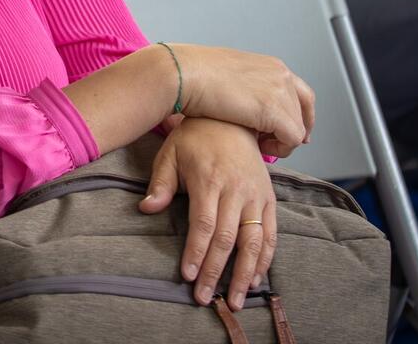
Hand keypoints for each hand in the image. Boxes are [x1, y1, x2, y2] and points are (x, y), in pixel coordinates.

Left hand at [141, 118, 277, 310]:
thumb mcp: (171, 153)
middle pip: (228, 238)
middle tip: (205, 298)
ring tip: (235, 300)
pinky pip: (271, 233)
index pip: (204, 224)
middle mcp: (236, 190)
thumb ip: (160, 183)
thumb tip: (146, 209)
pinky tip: (255, 279)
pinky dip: (265, 258)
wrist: (231, 117)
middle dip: (216, 271)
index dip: (197, 252)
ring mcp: (256, 195)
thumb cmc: (195, 137)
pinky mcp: (269, 198)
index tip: (189, 275)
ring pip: (254, 241)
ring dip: (244, 273)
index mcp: (210, 180)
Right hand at [168, 43, 314, 153]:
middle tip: (281, 144)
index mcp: (272, 65)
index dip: (299, 115)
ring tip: (259, 144)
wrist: (184, 74)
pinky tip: (259, 146)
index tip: (290, 131)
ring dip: (281, 140)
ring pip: (298, 128)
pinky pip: (292, 139)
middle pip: (305, 110)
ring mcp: (280, 92)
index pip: (301, 93)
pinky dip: (280, 149)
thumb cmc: (194, 74)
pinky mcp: (274, 111)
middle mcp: (281, 75)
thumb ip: (248, 87)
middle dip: (296, 129)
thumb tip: (249, 104)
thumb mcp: (230, 75)